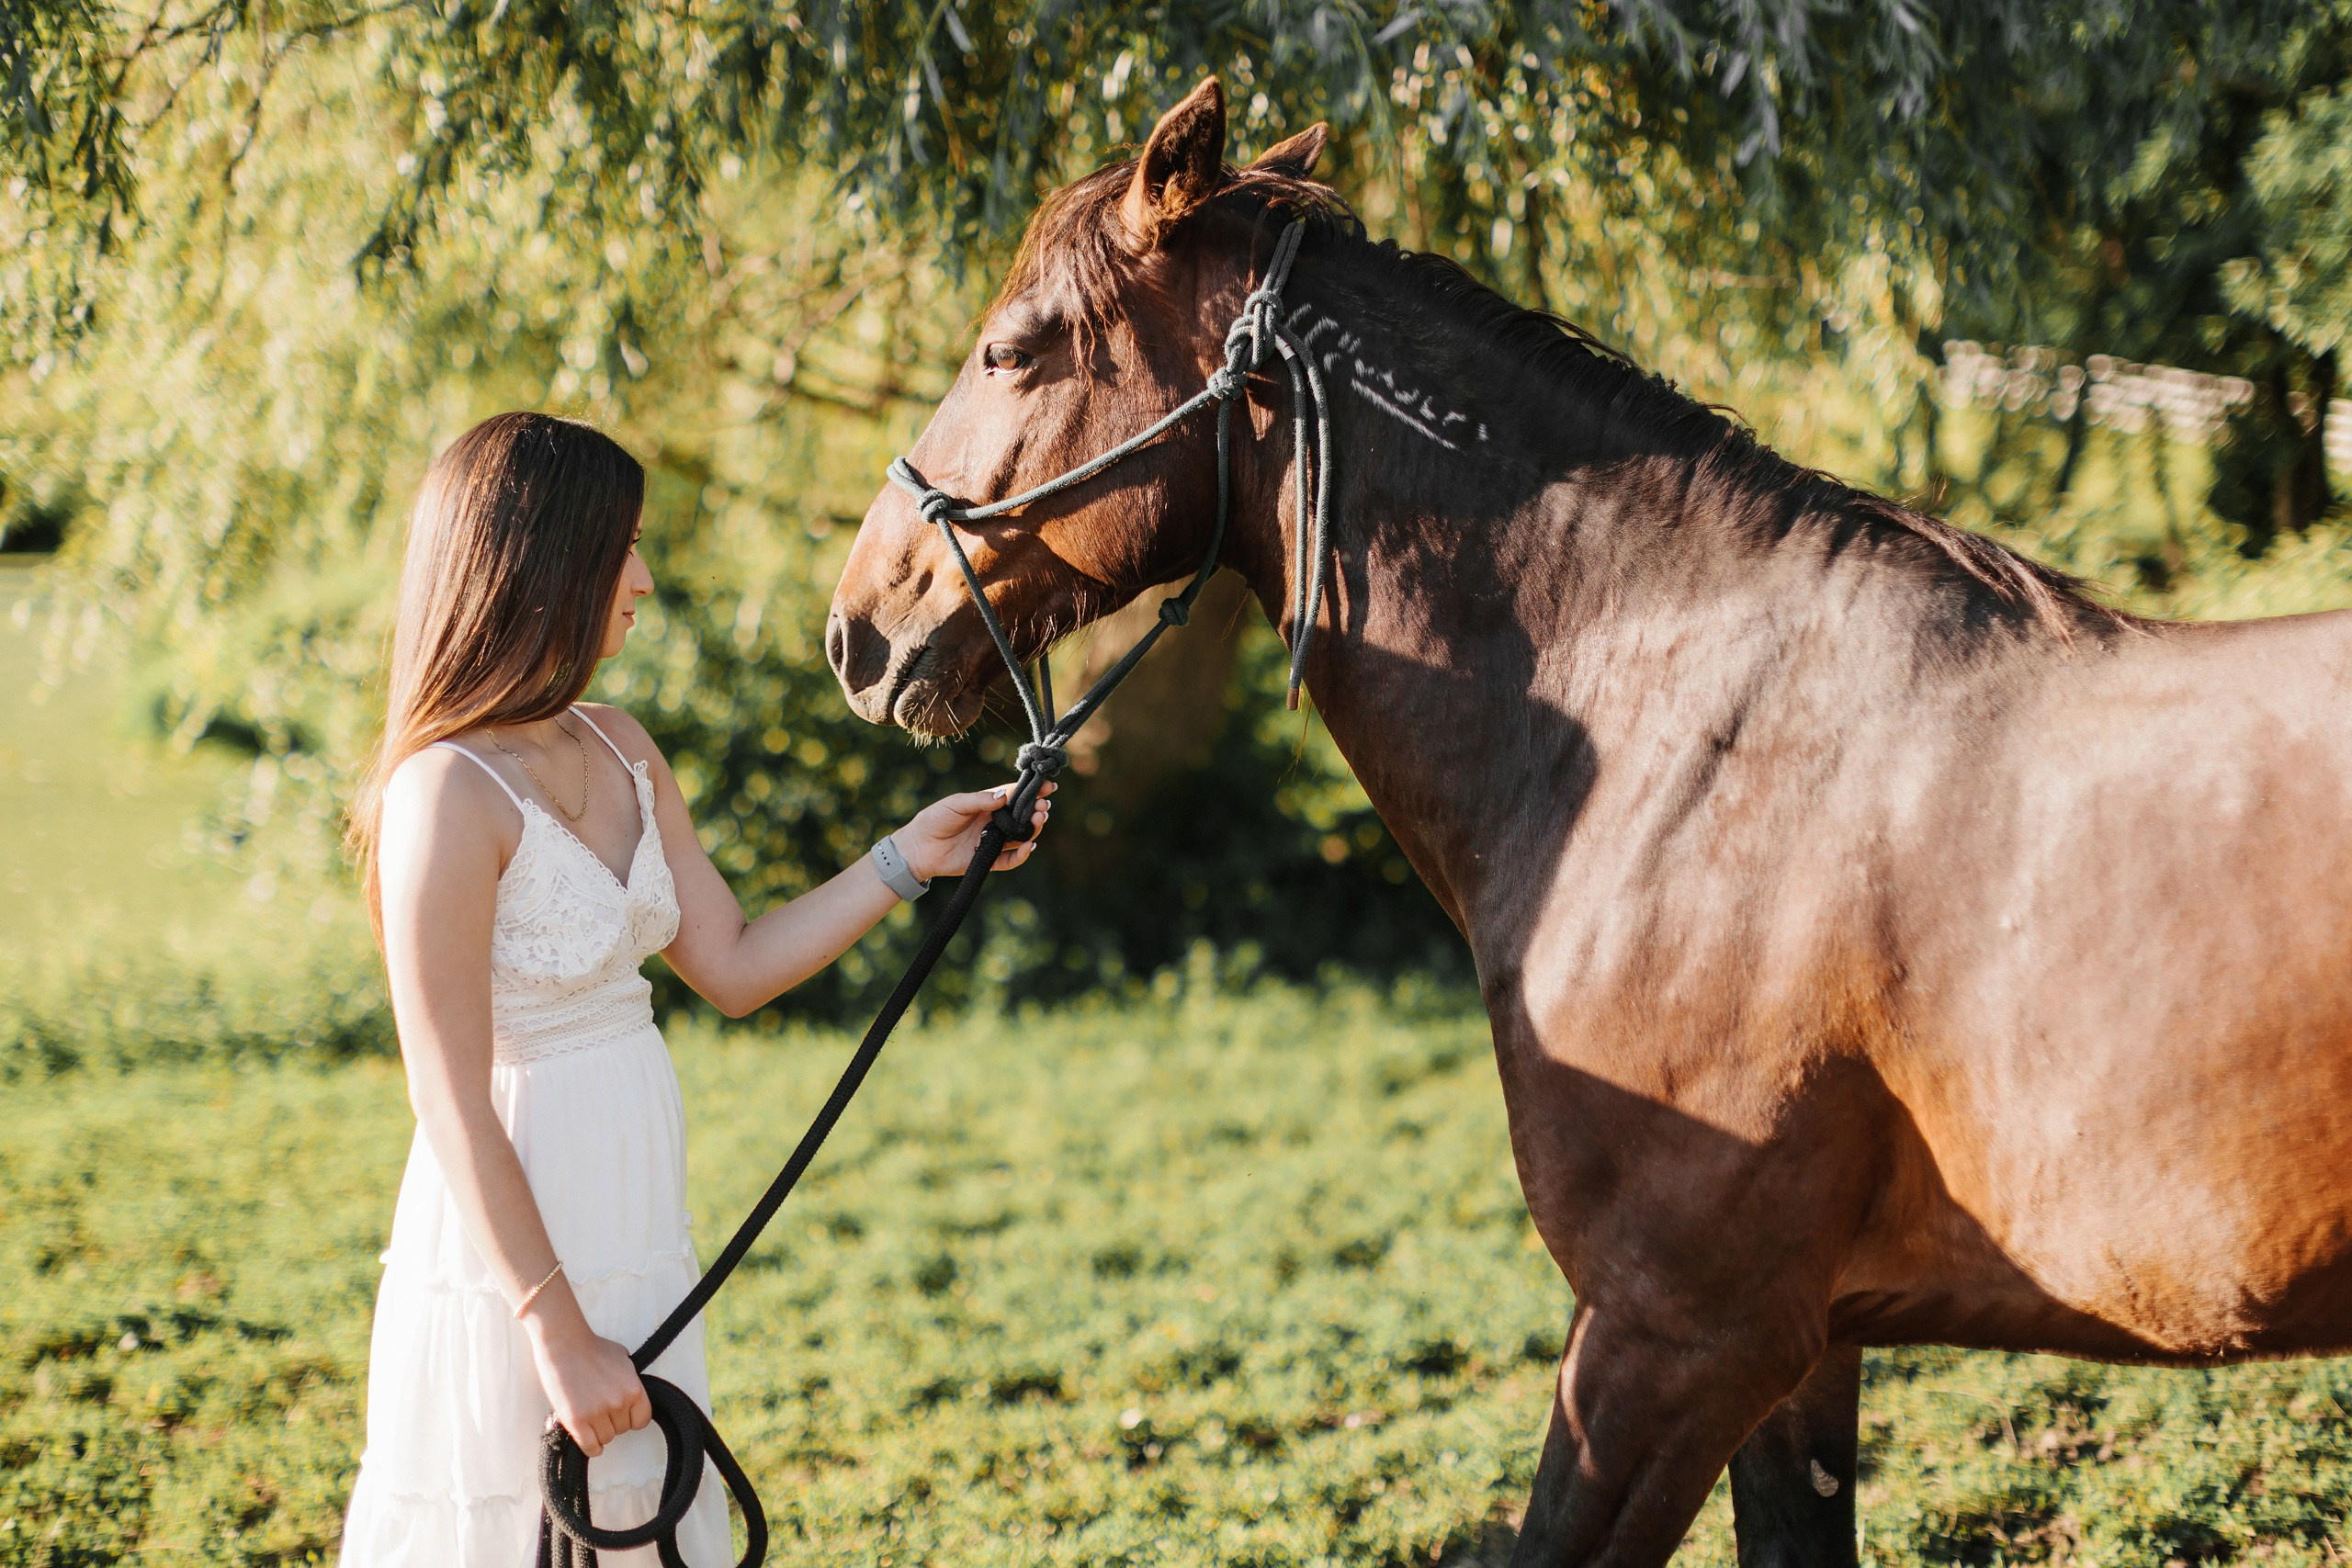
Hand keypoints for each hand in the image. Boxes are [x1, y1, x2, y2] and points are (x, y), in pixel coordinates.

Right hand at [527, 1319, 650, 1457]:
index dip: (632, 1419)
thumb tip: (631, 1394)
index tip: (624, 1417)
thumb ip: (630, 1380)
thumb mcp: (623, 1360)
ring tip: (591, 1419)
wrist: (565, 1344)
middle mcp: (618, 1403)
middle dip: (612, 1422)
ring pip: (606, 1438)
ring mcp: (597, 1413)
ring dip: (599, 1432)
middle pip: (621, 1429)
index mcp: (634, 1389)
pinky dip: (592, 1448)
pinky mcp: (576, 1420)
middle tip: (601, 1411)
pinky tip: (591, 1444)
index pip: (642, 1420)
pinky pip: (590, 1446)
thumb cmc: (591, 1348)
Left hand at [897, 782, 1055, 879]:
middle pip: (1022, 817)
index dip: (1032, 791)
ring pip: (1020, 837)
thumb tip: (1005, 795)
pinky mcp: (987, 861)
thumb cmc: (934, 820)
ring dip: (1032, 829)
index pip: (1014, 796)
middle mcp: (993, 822)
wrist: (918, 848)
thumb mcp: (955, 804)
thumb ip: (980, 800)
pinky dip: (1021, 854)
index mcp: (987, 805)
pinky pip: (1009, 859)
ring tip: (1039, 820)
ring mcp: (992, 841)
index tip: (1049, 786)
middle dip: (1036, 810)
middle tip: (1044, 807)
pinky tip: (1028, 846)